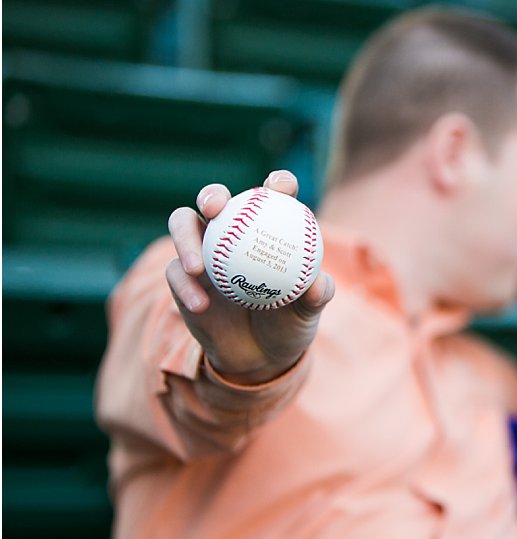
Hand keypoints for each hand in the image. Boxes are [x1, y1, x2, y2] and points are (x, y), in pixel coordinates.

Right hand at [165, 170, 334, 384]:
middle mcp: (232, 231)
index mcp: (267, 227)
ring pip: (183, 224)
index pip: (272, 195)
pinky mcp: (181, 276)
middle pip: (215, 198)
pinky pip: (176, 274)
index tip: (280, 189)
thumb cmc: (289, 323)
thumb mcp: (308, 312)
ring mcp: (203, 250)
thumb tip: (318, 284)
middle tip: (215, 207)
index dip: (278, 183)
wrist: (259, 355)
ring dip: (184, 238)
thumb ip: (316, 295)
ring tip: (197, 265)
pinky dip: (185, 288)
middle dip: (212, 194)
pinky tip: (200, 304)